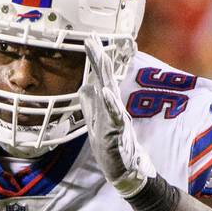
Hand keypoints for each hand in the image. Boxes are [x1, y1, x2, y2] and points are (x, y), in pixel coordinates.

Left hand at [79, 34, 156, 196]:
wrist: (127, 172)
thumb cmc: (115, 148)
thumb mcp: (97, 124)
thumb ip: (91, 105)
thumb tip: (84, 86)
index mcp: (108, 105)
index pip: (101, 77)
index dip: (95, 58)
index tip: (89, 38)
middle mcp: (113, 108)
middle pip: (106, 78)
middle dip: (99, 58)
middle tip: (92, 38)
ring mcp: (116, 119)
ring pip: (110, 93)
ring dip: (106, 75)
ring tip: (100, 57)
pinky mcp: (118, 133)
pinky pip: (114, 116)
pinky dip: (110, 104)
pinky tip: (105, 91)